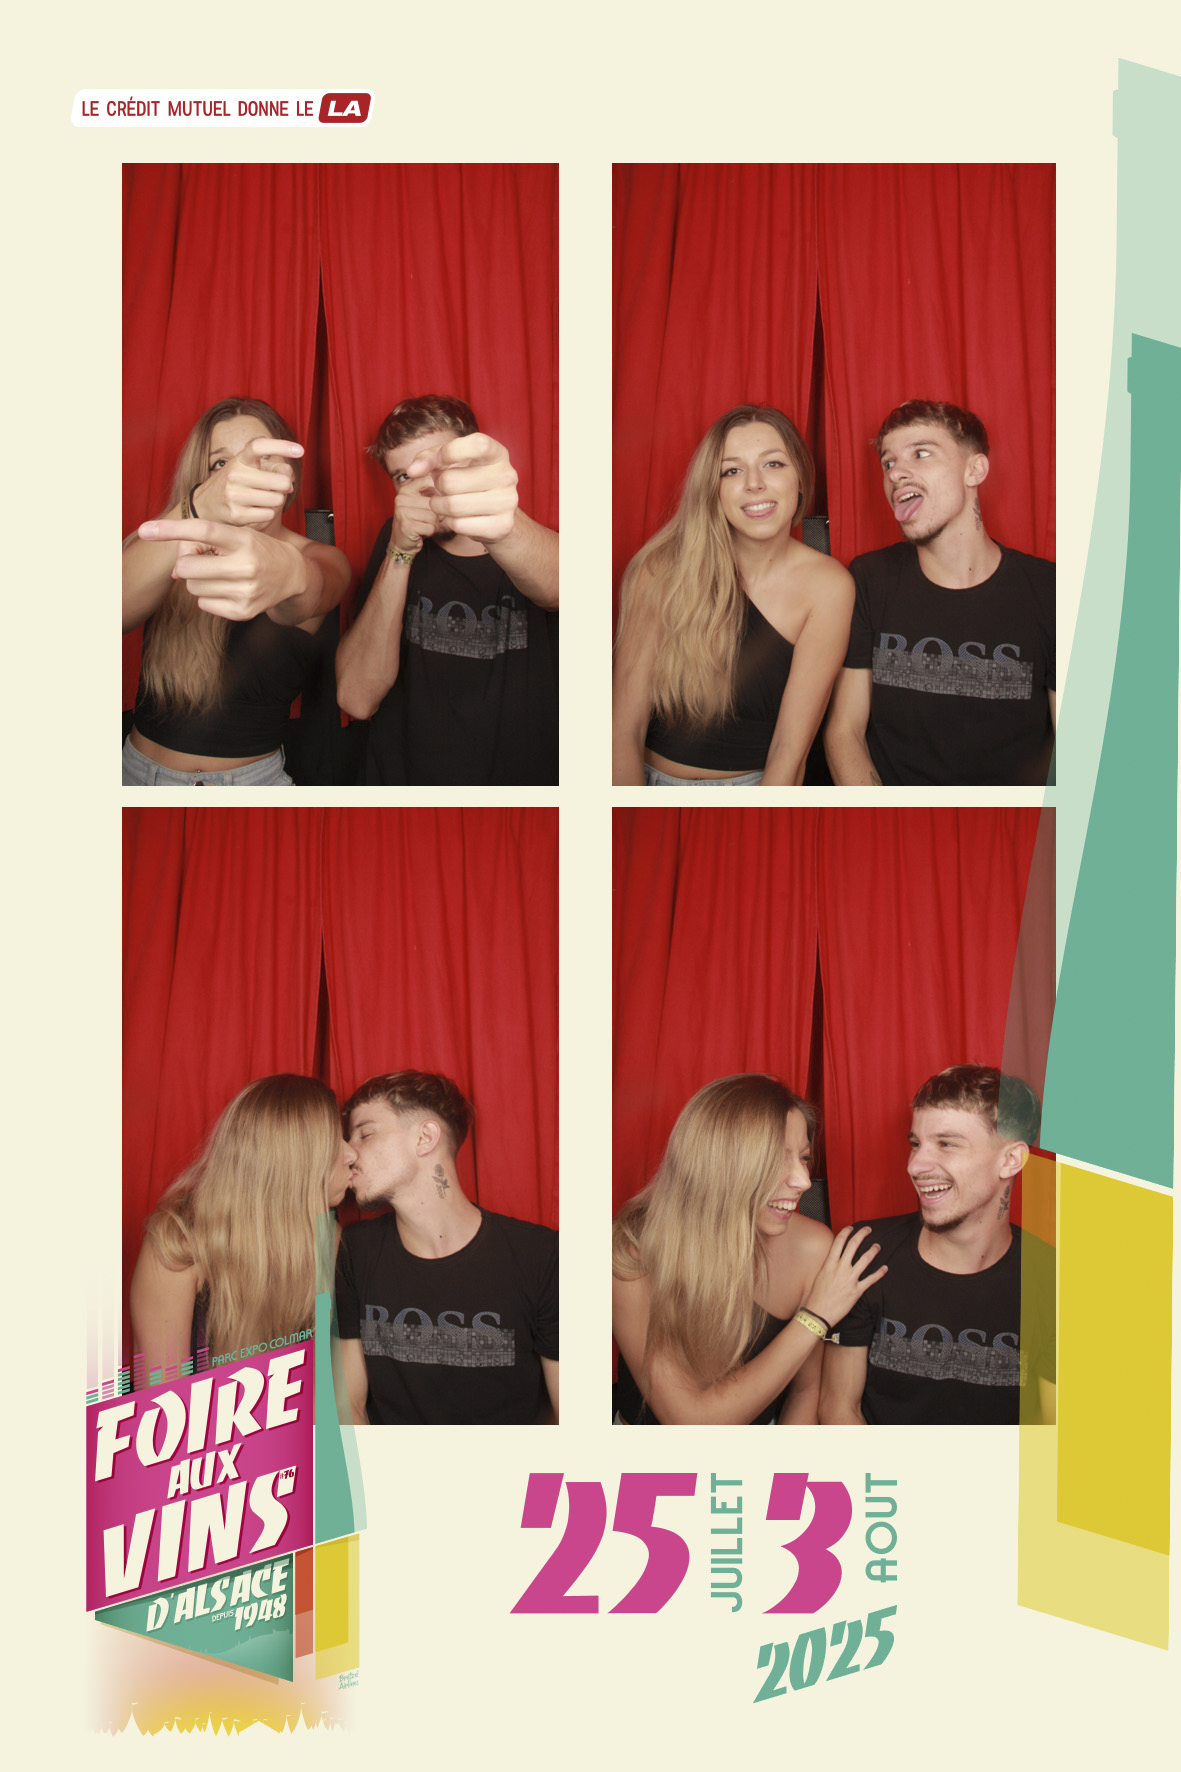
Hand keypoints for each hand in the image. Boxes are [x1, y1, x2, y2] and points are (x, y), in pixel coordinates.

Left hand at [138, 518, 306, 619]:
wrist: (291, 574)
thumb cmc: (256, 549)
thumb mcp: (236, 536)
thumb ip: (203, 543)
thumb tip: (174, 570)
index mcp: (243, 540)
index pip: (202, 530)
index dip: (171, 530)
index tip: (145, 529)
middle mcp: (246, 565)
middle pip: (187, 566)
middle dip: (187, 563)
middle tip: (204, 559)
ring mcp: (245, 591)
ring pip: (192, 586)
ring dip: (198, 580)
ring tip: (219, 573)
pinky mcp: (243, 612)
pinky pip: (203, 604)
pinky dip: (208, 596)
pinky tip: (226, 589)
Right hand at [191, 436, 301, 528]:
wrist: (205, 505)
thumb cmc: (234, 484)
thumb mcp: (248, 470)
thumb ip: (272, 469)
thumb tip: (290, 481)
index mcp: (240, 460)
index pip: (259, 446)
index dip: (281, 446)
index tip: (300, 450)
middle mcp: (236, 475)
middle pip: (281, 481)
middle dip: (285, 486)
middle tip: (276, 488)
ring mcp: (235, 495)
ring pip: (277, 499)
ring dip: (277, 501)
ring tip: (264, 499)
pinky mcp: (237, 515)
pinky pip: (269, 514)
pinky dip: (268, 513)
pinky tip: (256, 510)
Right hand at [391, 476, 439, 554]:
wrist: (401, 543)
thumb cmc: (416, 522)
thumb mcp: (422, 503)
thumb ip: (433, 492)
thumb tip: (452, 489)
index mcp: (406, 489)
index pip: (429, 481)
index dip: (440, 492)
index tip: (439, 501)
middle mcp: (402, 498)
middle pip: (435, 503)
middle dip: (436, 515)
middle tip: (427, 520)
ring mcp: (403, 512)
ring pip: (434, 517)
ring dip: (434, 525)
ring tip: (424, 526)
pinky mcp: (407, 526)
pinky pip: (430, 528)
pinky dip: (430, 532)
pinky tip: (421, 533)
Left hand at [406, 431, 518, 545]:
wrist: (496, 511)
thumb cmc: (469, 477)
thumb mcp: (451, 460)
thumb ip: (430, 458)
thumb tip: (413, 471)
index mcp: (498, 453)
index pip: (477, 445)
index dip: (450, 452)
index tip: (439, 460)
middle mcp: (507, 475)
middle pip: (450, 481)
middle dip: (438, 485)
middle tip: (442, 487)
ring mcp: (507, 502)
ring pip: (452, 506)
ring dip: (439, 505)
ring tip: (444, 502)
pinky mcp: (502, 526)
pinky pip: (459, 525)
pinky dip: (451, 522)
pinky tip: (458, 517)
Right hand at [803, 1225, 886, 1328]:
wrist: (818, 1313)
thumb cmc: (816, 1296)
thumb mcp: (819, 1276)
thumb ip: (828, 1265)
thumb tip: (834, 1258)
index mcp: (829, 1264)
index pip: (839, 1242)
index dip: (846, 1232)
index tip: (851, 1227)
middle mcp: (840, 1269)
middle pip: (853, 1245)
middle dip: (862, 1234)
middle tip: (868, 1230)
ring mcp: (849, 1279)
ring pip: (865, 1259)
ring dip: (873, 1251)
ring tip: (877, 1246)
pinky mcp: (856, 1291)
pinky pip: (871, 1279)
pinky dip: (879, 1273)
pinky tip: (885, 1268)